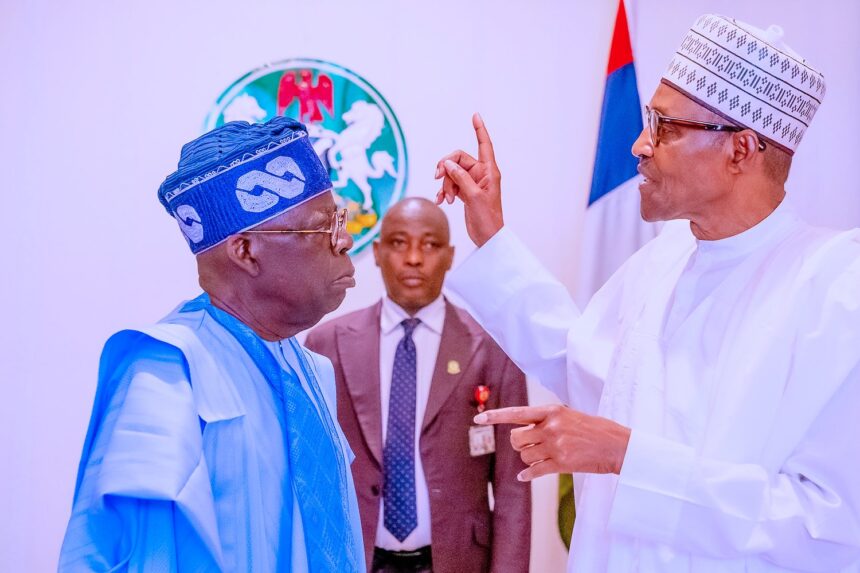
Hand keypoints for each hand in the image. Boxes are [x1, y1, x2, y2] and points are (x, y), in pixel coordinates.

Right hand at [434, 113, 503, 246]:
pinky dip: (445, 191)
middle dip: (446, 168)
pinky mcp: (466, 192)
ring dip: (446, 184)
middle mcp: (481, 174)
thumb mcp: (473, 197)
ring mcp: (473, 183)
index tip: (475, 115)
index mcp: (489, 171)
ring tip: (447, 199)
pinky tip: (441, 201)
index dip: (479, 130)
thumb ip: (461, 178)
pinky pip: (451, 185)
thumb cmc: (487, 219)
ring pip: (452, 173)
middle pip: (458, 159)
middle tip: (438, 178)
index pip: (484, 145)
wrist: (488, 237)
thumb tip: (448, 163)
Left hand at [474, 405, 630, 480]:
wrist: (618, 446)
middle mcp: (551, 427)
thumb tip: (524, 428)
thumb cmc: (596, 429)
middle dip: (519, 443)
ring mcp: (555, 446)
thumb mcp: (570, 415)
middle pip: (516, 438)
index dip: (495, 416)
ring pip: (524, 455)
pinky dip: (528, 475)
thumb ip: (547, 420)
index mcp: (553, 411)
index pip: (517, 413)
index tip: (478, 420)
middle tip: (531, 445)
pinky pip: (534, 471)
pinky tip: (524, 476)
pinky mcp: (561, 464)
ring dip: (529, 458)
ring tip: (545, 455)